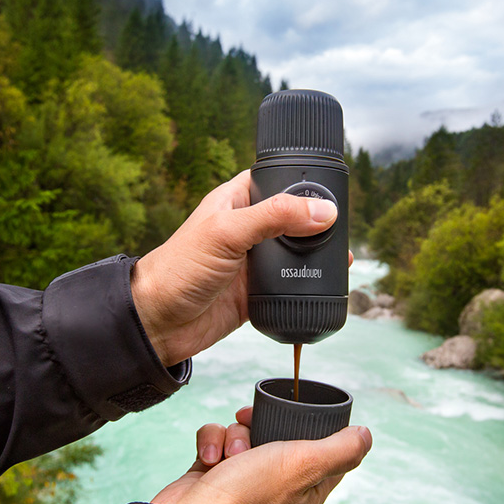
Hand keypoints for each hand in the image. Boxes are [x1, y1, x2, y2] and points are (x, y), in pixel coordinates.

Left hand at [131, 170, 351, 365]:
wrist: (158, 323)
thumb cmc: (177, 269)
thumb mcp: (227, 232)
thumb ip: (274, 217)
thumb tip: (322, 211)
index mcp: (235, 201)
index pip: (276, 179)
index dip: (302, 181)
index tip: (331, 188)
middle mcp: (247, 228)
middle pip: (293, 218)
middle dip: (317, 224)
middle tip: (343, 230)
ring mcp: (252, 261)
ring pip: (296, 253)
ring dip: (317, 256)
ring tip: (344, 258)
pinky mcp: (257, 291)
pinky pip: (291, 284)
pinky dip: (308, 285)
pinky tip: (326, 285)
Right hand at [151, 407, 372, 503]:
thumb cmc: (248, 498)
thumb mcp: (305, 465)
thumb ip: (340, 449)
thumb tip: (365, 435)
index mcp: (307, 487)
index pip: (324, 448)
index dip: (313, 425)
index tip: (298, 410)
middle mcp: (277, 483)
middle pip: (279, 432)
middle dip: (262, 422)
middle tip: (252, 422)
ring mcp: (243, 478)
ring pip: (244, 431)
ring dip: (233, 434)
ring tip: (229, 454)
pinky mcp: (213, 472)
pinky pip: (216, 439)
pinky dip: (211, 441)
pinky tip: (208, 459)